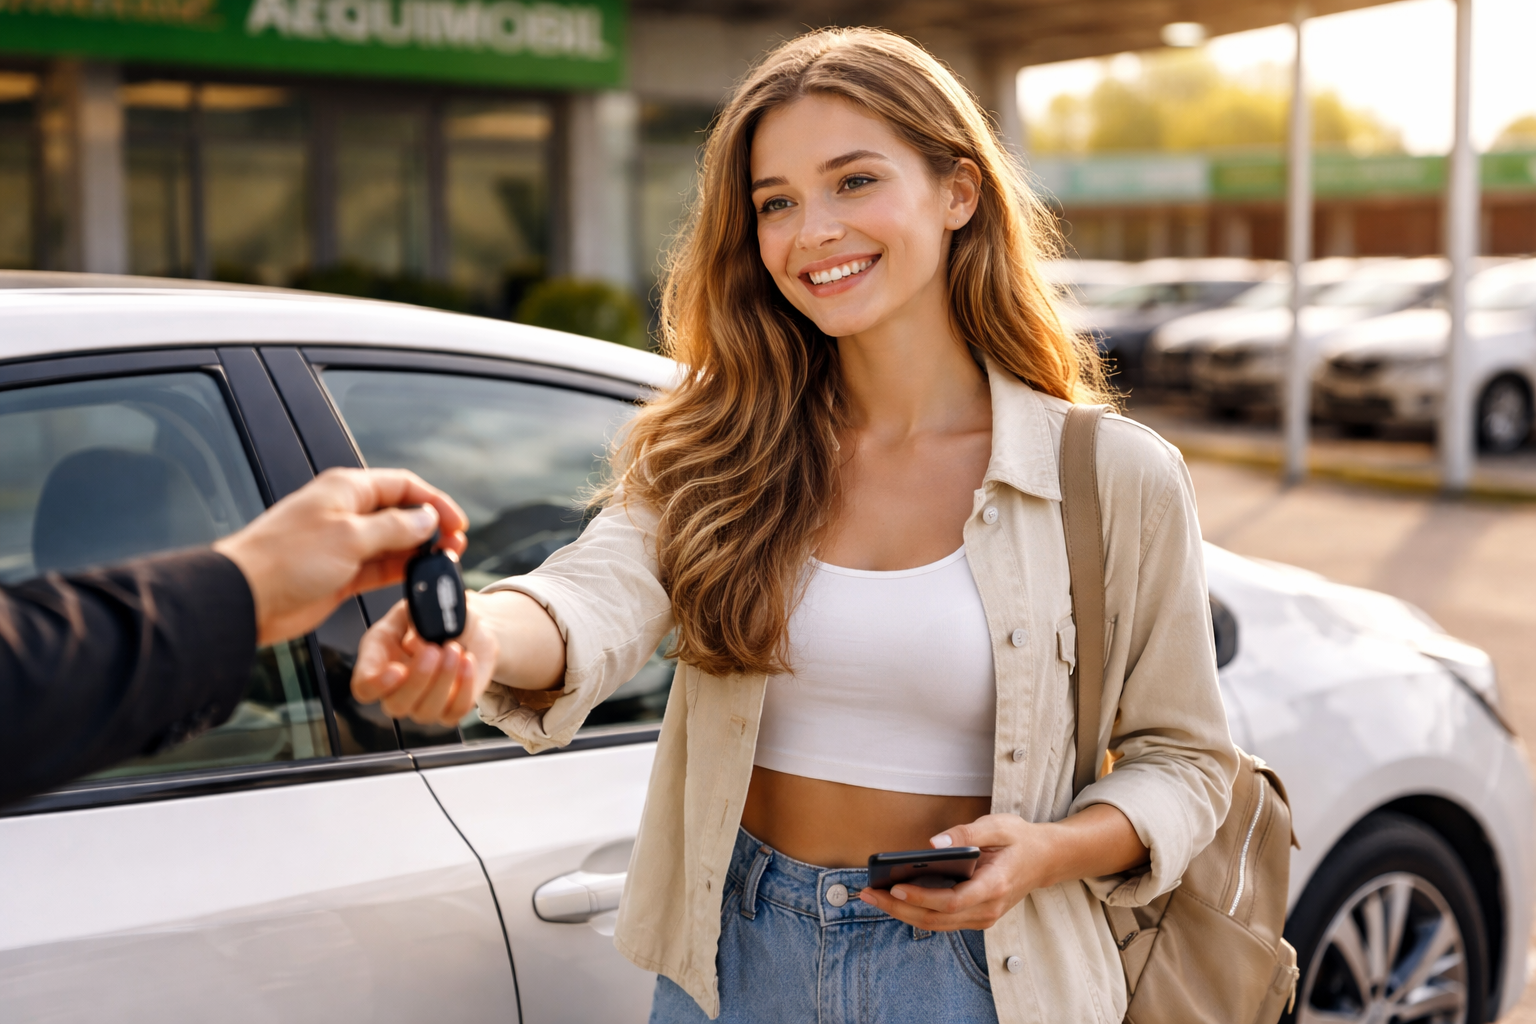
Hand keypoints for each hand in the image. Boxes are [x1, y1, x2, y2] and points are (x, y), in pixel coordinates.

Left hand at [213, 467, 467, 645]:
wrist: (246, 597)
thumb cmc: (284, 559)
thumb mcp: (350, 537)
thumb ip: (395, 527)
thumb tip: (427, 520)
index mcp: (346, 490)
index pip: (403, 485)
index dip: (434, 501)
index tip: (457, 522)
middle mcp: (347, 513)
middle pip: (401, 513)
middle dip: (431, 527)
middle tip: (454, 546)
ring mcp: (344, 544)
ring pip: (394, 542)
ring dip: (419, 551)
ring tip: (443, 563)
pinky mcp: (341, 573)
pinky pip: (381, 567)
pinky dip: (401, 571)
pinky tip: (419, 577)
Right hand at [351, 593, 499, 725]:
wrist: (467, 625)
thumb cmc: (436, 616)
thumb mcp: (422, 604)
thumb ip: (417, 617)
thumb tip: (417, 639)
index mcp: (378, 659)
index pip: (364, 687)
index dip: (376, 685)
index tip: (398, 669)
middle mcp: (396, 687)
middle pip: (396, 705)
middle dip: (419, 679)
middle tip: (435, 649)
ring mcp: (422, 702)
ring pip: (426, 711)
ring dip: (444, 680)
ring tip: (456, 649)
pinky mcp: (449, 709)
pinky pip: (455, 711)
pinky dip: (465, 687)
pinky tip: (468, 661)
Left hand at [857, 814, 1054, 931]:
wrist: (1045, 860)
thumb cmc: (1020, 840)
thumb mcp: (999, 825)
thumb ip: (968, 833)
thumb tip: (933, 843)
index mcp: (995, 886)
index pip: (952, 901)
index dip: (921, 897)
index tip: (895, 887)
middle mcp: (988, 909)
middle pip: (937, 918)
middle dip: (898, 908)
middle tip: (866, 892)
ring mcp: (982, 918)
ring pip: (936, 924)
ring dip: (902, 913)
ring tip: (871, 895)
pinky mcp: (975, 917)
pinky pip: (941, 920)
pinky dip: (915, 911)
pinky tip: (893, 897)